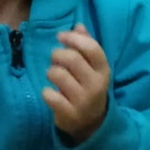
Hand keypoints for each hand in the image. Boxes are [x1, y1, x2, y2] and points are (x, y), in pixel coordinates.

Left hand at [43, 25, 110, 141]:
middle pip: (72, 59)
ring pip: (58, 75)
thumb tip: (78, 26)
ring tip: (54, 76)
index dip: (73, 38)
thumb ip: (86, 46)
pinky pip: (49, 95)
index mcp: (103, 70)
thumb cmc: (88, 88)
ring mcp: (83, 101)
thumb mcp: (93, 68)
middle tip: (55, 59)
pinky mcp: (69, 114)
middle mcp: (95, 85)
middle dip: (57, 54)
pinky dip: (46, 92)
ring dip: (51, 72)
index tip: (61, 37)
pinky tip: (51, 93)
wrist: (91, 124)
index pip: (92, 48)